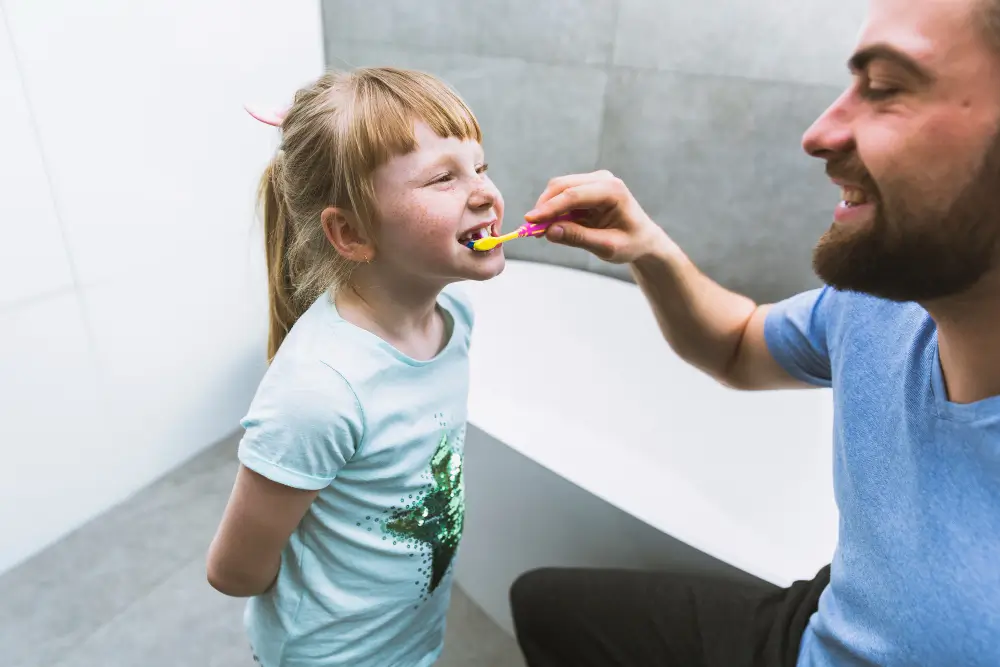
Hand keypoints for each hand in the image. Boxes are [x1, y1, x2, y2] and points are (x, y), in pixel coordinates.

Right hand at [526, 170, 669, 263]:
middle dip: (544, 207)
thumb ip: (579, 238)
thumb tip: (549, 231)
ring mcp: (594, 181)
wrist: (643, 238)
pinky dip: (553, 210)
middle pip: (562, 186)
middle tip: (530, 230)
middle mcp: (603, 180)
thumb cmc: (630, 243)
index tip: (529, 221)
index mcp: (613, 191)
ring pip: (559, 189)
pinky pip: (563, 195)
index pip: (573, 195)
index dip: (549, 208)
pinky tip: (551, 227)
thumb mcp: (607, 247)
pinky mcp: (586, 188)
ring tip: (540, 232)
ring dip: (547, 208)